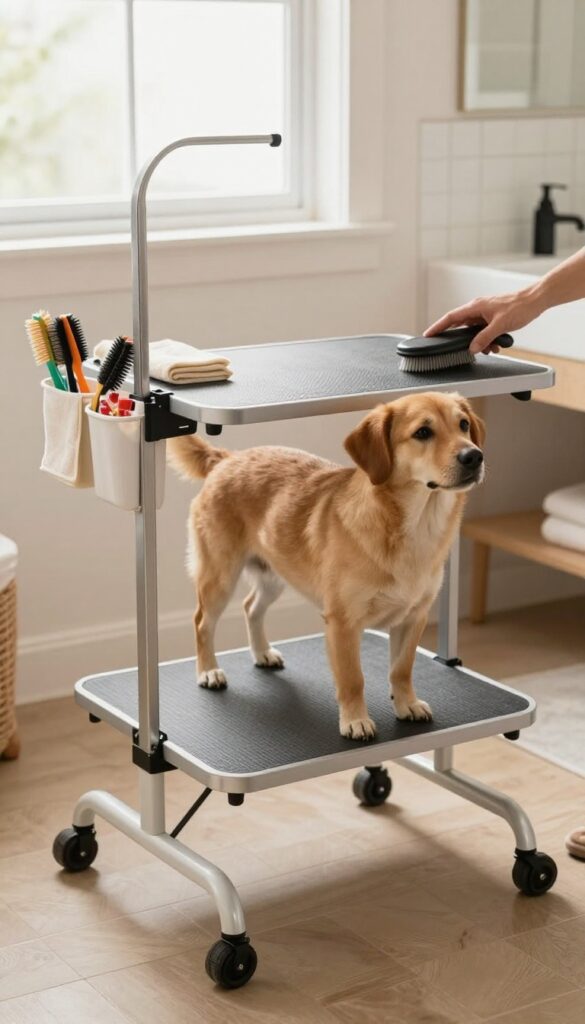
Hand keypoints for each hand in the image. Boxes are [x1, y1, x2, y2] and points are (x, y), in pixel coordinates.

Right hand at [424, 289, 541, 353]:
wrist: (535, 301)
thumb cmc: (519, 307)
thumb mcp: (500, 325)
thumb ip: (484, 338)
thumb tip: (472, 348)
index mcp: (475, 307)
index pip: (450, 318)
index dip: (437, 327)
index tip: (428, 335)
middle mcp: (477, 309)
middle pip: (460, 326)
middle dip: (460, 340)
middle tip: (455, 349)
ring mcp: (484, 313)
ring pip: (473, 331)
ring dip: (478, 342)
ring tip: (488, 349)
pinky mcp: (492, 318)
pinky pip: (483, 331)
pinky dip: (487, 340)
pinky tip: (495, 346)